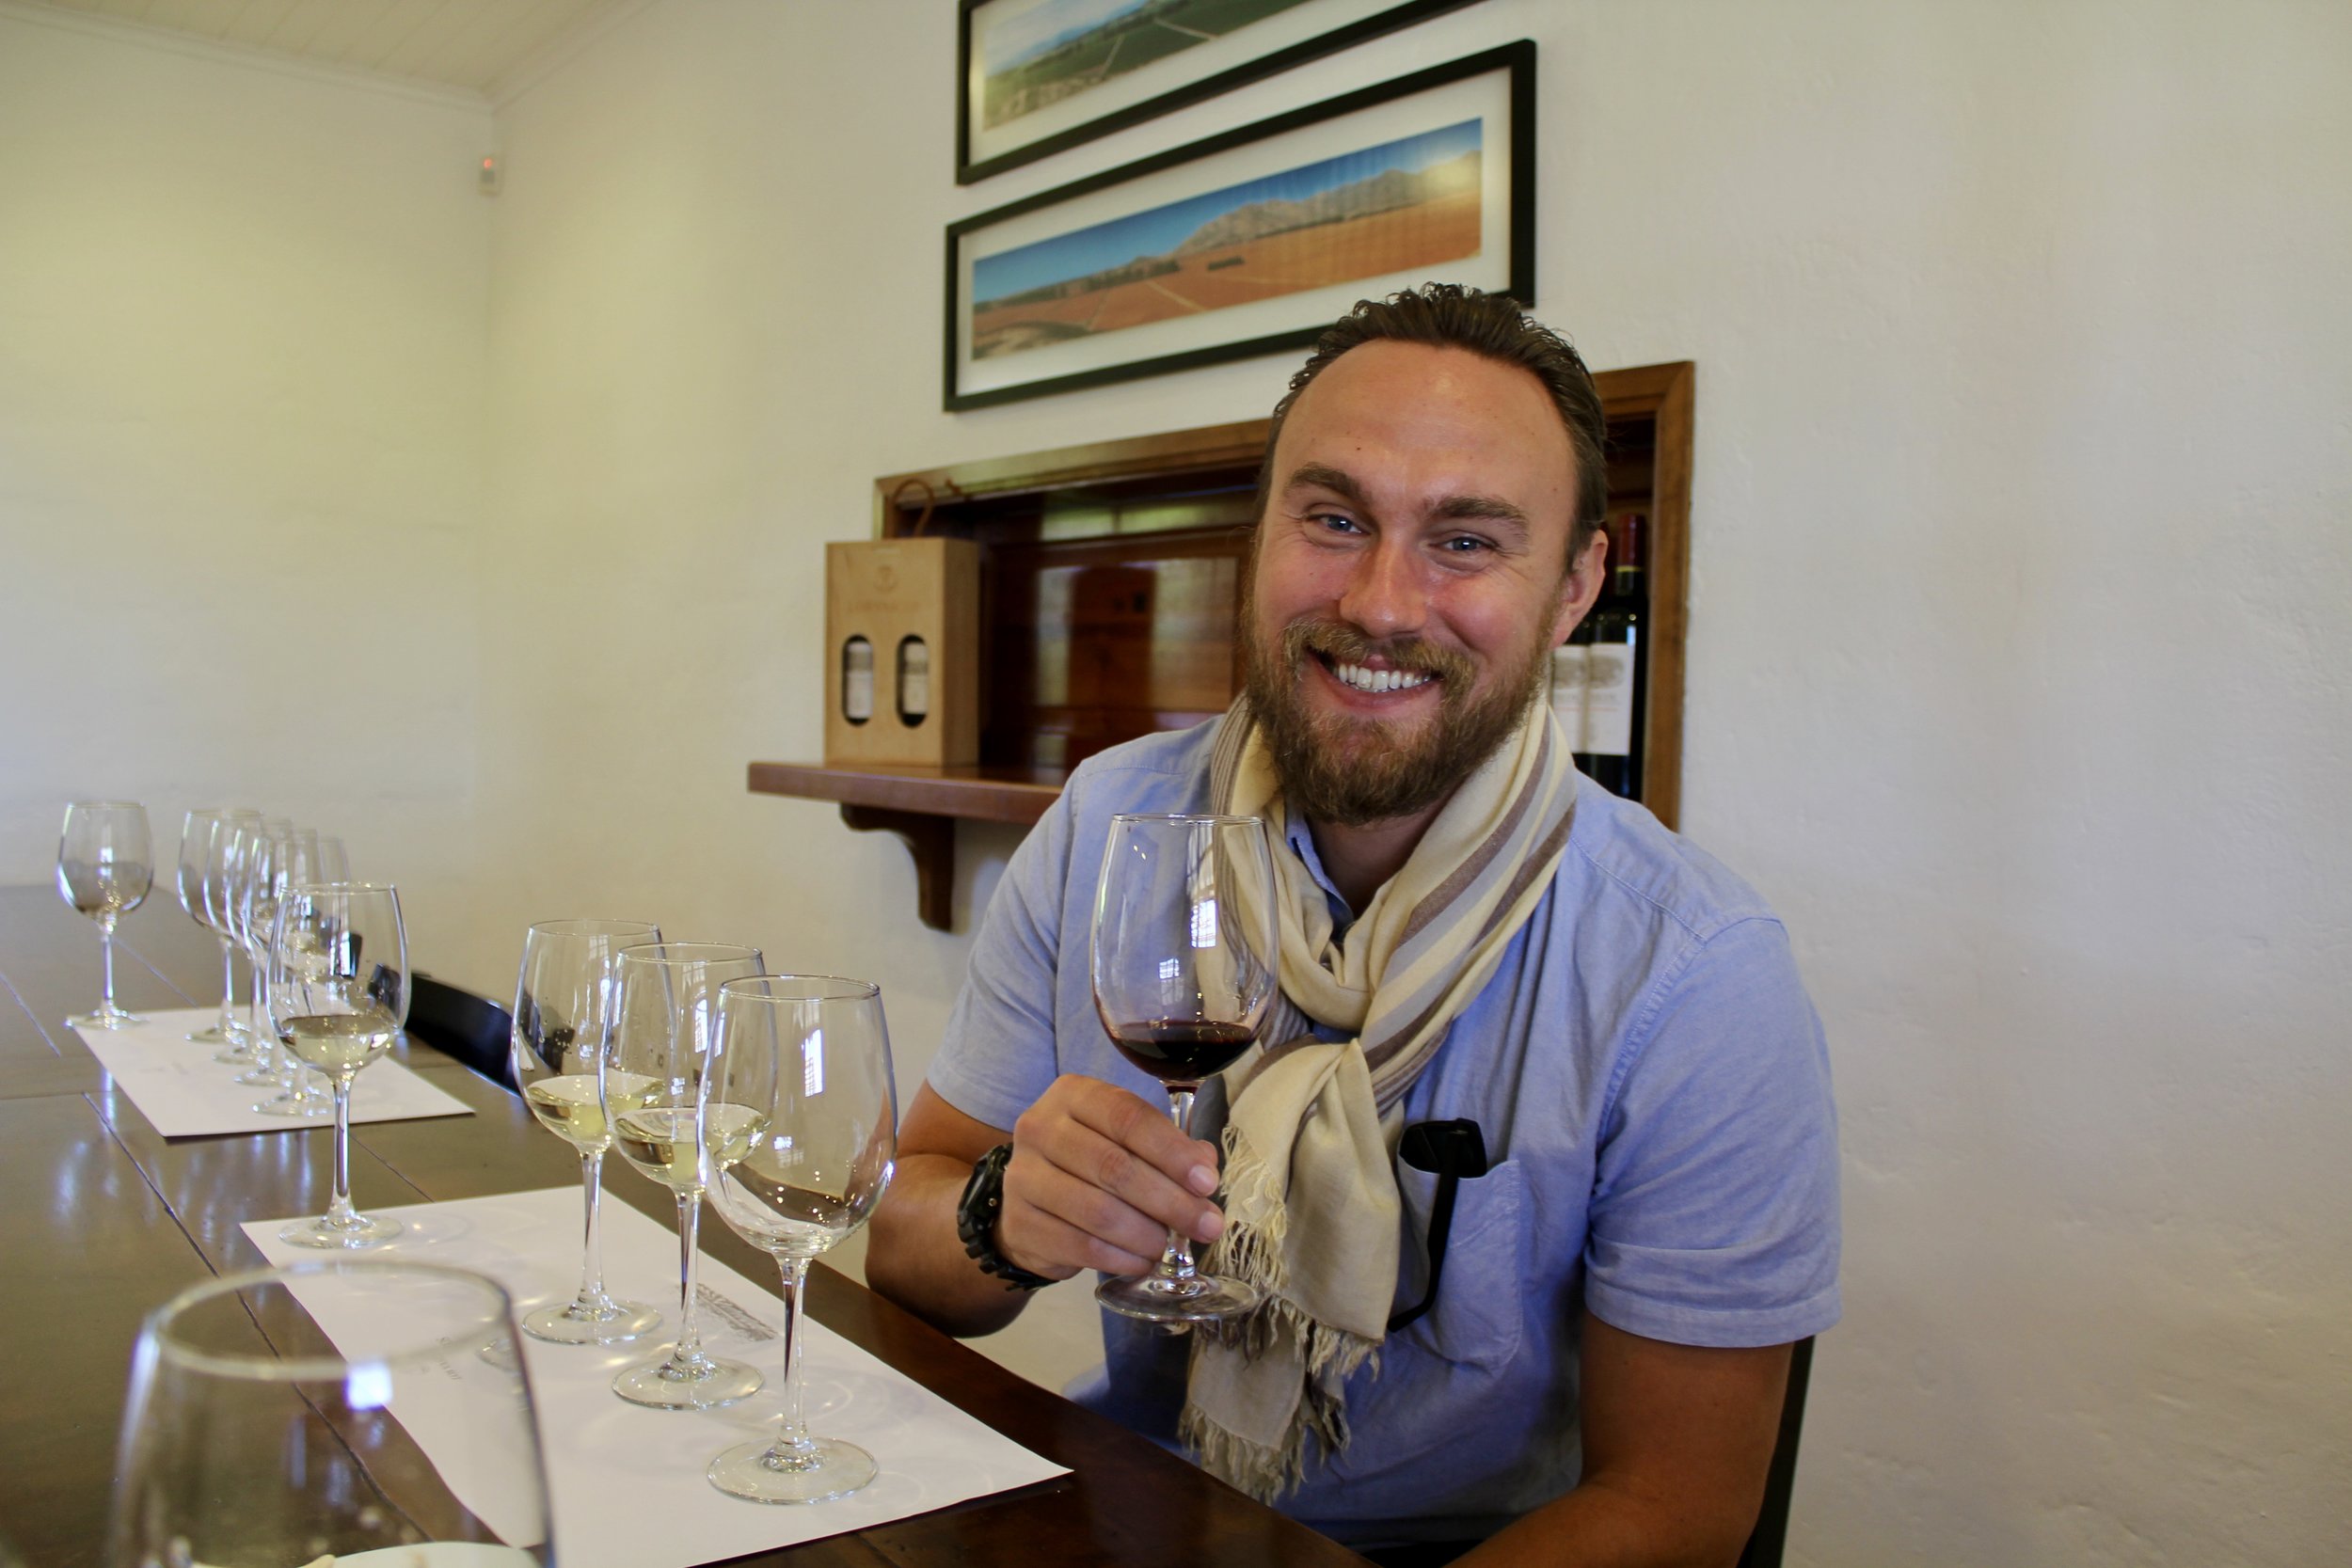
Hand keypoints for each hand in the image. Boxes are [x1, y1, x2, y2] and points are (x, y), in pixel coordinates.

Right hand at [999, 1074, 1225, 1278]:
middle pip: (1114, 1166)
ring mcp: (1022, 1176)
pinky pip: (1079, 1246)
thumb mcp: (1128, 1141)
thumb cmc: (1091, 1162)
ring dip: (1146, 1234)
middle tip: (1206, 1224)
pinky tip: (1142, 1260)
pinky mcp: (1018, 1223)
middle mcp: (1040, 1127)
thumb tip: (1204, 1170)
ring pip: (1097, 1211)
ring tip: (1171, 1246)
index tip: (1207, 1182)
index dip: (1172, 1152)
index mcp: (1074, 1095)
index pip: (1127, 1117)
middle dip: (1170, 1201)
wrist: (1032, 1201)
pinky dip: (1120, 1258)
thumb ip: (1168, 1149)